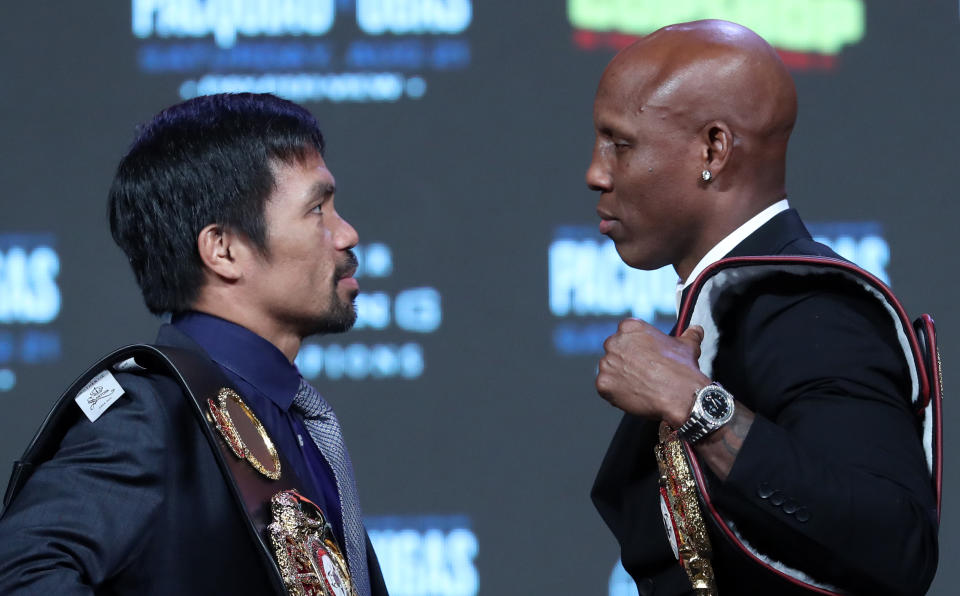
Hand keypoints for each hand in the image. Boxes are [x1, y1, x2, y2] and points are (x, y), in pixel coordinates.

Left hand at [596, 319, 711, 426]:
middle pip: (615, 353)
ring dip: (620, 378)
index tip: (646, 359)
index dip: (636, 350)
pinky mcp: (603, 384)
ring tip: (640, 387)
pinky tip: (634, 396)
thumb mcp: (688, 346)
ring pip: (610, 371)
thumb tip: (696, 330)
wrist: (681, 395)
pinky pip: (606, 389)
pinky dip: (616, 394)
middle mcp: (614, 342)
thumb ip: (689, 334)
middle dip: (625, 363)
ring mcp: (606, 363)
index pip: (626, 337)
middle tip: (643, 375)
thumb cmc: (683, 368)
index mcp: (630, 327)